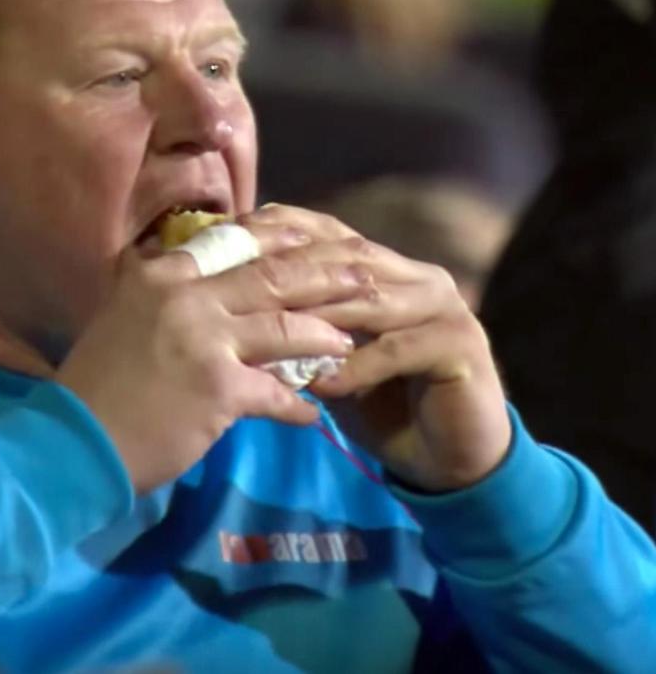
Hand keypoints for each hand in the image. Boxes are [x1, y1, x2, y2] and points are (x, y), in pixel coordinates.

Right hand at [56, 225, 359, 492]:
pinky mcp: (218, 389)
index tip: (318, 238)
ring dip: (326, 336)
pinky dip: (298, 406)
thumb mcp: (126, 317)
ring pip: (285, 329)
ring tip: (352, 341)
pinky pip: (276, 394)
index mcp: (162, 273)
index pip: (237, 244)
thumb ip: (167, 294)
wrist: (72, 439)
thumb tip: (211, 286)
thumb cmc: (98, 382)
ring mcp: (204, 341)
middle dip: (327, 274)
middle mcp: (186, 296)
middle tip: (365, 273)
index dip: (284, 240)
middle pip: (273, 277)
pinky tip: (314, 416)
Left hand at [242, 205, 510, 491]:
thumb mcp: (329, 356)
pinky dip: (356, 367)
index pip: (329, 234)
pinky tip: (322, 384)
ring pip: (370, 300)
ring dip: (320, 317)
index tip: (230, 243)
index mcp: (387, 267)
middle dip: (292, 272)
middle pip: (347, 259)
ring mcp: (443, 306)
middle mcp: (417, 275)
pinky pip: (398, 350)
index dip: (280, 233)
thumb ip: (299, 324)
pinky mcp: (460, 344)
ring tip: (273, 334)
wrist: (446, 458)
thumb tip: (232, 303)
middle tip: (240, 287)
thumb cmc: (379, 403)